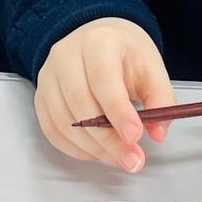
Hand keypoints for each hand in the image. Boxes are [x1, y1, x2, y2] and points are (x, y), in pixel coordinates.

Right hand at [32, 18, 176, 172]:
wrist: (99, 42)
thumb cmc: (124, 56)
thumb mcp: (151, 69)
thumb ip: (160, 99)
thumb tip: (159, 132)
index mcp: (98, 42)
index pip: (102, 79)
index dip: (118, 111)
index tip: (135, 137)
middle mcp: (66, 56)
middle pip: (80, 104)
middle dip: (108, 139)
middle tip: (132, 159)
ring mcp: (48, 76)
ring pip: (64, 121)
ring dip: (93, 148)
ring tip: (120, 157)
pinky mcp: (41, 96)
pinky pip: (52, 130)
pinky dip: (75, 148)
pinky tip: (97, 152)